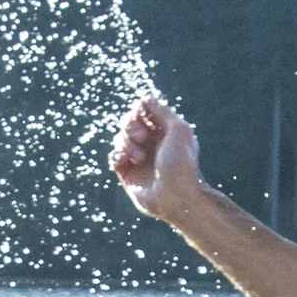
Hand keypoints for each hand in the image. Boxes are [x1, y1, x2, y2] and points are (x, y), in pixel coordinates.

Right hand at [109, 94, 203, 220]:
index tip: (142, 112)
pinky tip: (128, 161)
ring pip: (119, 138)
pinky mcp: (128, 173)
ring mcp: (138, 158)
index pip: (143, 111)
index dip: (139, 109)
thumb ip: (163, 111)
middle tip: (142, 137)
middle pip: (128, 122)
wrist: (176, 197)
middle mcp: (151, 144)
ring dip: (127, 144)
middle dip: (131, 125)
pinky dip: (118, 155)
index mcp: (164, 132)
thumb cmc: (182, 164)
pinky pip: (114, 157)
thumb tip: (146, 98)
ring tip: (140, 158)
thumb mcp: (179, 130)